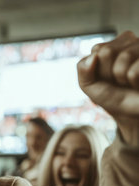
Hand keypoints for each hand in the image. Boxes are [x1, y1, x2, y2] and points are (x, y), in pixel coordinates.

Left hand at [77, 31, 138, 145]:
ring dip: (123, 78)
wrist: (134, 113)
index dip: (98, 70)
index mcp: (110, 46)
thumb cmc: (114, 97)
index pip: (96, 50)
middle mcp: (128, 40)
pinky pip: (134, 71)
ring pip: (124, 57)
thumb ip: (83, 71)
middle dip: (109, 73)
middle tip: (119, 81)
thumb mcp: (90, 86)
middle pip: (107, 52)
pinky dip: (134, 81)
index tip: (107, 79)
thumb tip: (93, 57)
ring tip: (129, 82)